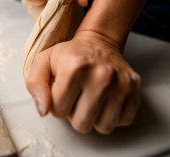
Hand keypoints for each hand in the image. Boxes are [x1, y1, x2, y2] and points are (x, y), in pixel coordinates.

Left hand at [25, 30, 140, 133]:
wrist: (99, 42)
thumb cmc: (70, 55)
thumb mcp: (44, 62)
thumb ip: (35, 84)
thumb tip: (44, 110)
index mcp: (75, 67)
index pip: (58, 111)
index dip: (57, 104)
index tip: (62, 90)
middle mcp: (101, 75)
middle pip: (82, 124)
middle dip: (75, 114)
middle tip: (77, 95)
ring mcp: (121, 83)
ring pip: (103, 127)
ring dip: (94, 117)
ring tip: (90, 98)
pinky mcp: (134, 89)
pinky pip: (123, 121)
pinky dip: (113, 115)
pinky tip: (106, 99)